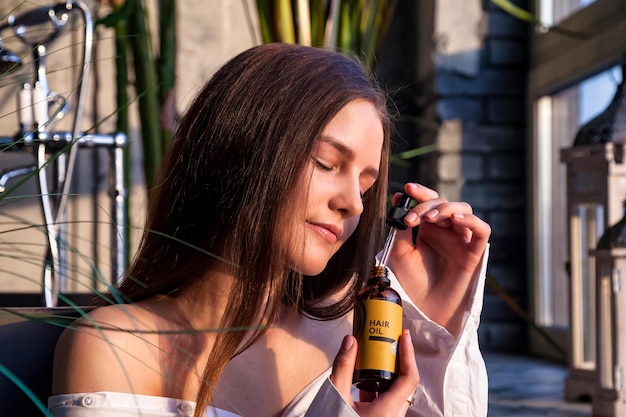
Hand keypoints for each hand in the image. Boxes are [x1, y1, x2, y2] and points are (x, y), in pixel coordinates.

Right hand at [330, 331, 418, 416]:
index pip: (410, 378)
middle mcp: (393, 416)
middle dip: (398, 361)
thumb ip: (343, 366)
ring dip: (387, 374)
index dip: (409, 355)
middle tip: (389, 342)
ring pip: (396, 393)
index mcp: (388, 410)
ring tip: (375, 357)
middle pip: (405, 383)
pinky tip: (363, 380)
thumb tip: (350, 341)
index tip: (404, 336)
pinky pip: (386, 402)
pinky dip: (378, 387)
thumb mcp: (336, 395)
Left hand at [388, 183, 490, 337]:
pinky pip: (482, 230)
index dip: (421, 193)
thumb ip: (401, 226)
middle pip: (444, 203)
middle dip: (427, 205)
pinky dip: (471, 221)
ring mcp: (462, 240)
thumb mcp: (399, 251)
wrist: (423, 309)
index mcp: (430, 228)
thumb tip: (399, 197)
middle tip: (412, 217)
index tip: (407, 189)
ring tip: (429, 218)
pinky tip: (455, 220)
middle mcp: (447, 231)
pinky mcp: (476, 253)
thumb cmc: (411, 282)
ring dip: (446, 208)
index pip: (429, 202)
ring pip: (463, 210)